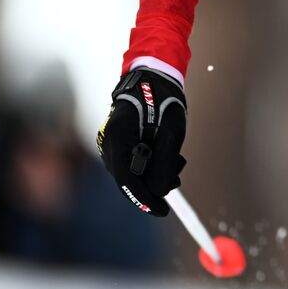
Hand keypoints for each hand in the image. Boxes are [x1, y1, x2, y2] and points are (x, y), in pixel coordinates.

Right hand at [97, 68, 186, 215]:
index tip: (161, 211)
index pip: (126, 178)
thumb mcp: (172, 131)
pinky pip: (133, 165)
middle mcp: (109, 143)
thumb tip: (161, 191)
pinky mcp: (119, 146)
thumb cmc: (163, 98)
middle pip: (128, 180)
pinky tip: (167, 159)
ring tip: (177, 163)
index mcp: (118, 135)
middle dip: (153, 186)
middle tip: (177, 181)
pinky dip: (150, 167)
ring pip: (131, 174)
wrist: (152, 77)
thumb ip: (165, 162)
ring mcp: (112, 145)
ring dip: (155, 175)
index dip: (144, 198)